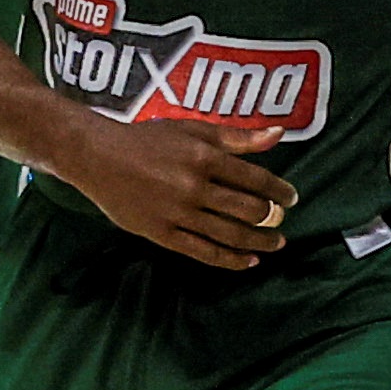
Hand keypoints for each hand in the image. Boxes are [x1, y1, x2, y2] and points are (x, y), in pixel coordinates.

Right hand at [59, 107, 295, 269]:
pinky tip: (249, 261)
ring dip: (260, 241)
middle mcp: (194, 187)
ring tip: (276, 244)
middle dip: (272, 217)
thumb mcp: (191, 128)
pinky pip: (205, 253)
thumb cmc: (147, 138)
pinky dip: (231, 260)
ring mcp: (179, 214)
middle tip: (282, 220)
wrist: (98, 157)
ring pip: (230, 235)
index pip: (255, 179)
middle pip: (247, 210)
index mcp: (204, 156)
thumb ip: (235, 136)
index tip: (292, 198)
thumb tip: (278, 134)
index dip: (279, 190)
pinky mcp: (164, 235)